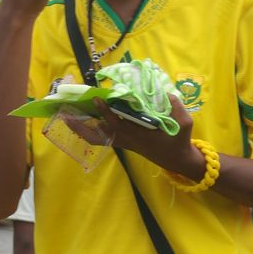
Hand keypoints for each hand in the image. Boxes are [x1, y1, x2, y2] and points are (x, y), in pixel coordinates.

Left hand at [63, 95, 202, 177]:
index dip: (108, 112)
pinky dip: (90, 132)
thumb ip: (176, 108)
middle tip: (67, 112)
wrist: (176, 159)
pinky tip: (82, 121)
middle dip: (83, 124)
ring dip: (82, 129)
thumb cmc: (179, 141)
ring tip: (67, 117)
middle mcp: (128, 140)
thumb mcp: (185, 124)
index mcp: (140, 135)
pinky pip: (102, 139)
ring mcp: (124, 143)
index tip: (99, 98)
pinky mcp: (123, 143)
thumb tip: (165, 94)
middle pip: (100, 133)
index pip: (119, 123)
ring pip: (98, 138)